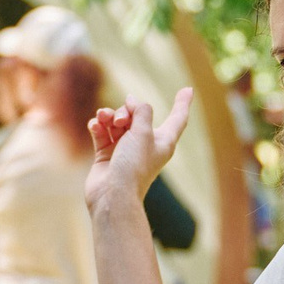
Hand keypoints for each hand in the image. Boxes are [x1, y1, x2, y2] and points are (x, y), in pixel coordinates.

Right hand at [85, 93, 192, 215]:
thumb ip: (140, 111)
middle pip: (138, 115)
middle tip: (120, 120)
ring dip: (109, 116)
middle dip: (126, 110)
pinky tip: (94, 125)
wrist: (112, 194)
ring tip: (103, 119)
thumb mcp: (143, 132)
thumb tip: (131, 101)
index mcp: (163, 141)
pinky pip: (102, 132)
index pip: (177, 118)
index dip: (182, 103)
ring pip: (117, 122)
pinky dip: (98, 126)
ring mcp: (125, 149)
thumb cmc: (133, 166)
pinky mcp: (107, 155)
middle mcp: (145, 144)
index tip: (188, 89)